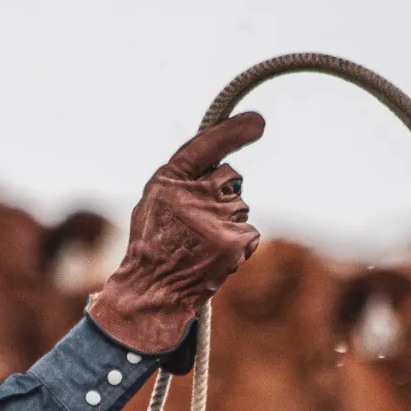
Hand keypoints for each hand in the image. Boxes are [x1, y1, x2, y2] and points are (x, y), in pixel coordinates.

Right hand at [88, 112, 263, 365]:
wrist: (152, 288)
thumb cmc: (152, 243)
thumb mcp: (156, 201)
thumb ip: (184, 178)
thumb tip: (217, 166)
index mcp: (171, 179)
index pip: (206, 145)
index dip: (233, 131)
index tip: (258, 122)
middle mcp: (195, 193)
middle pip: (230, 178)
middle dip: (220, 194)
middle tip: (196, 222)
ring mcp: (218, 217)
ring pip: (239, 208)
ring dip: (227, 223)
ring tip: (200, 244)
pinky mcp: (235, 241)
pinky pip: (249, 232)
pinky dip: (238, 244)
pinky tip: (214, 255)